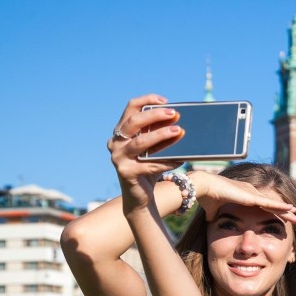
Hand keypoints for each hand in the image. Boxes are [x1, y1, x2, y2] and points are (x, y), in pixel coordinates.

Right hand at [108, 94, 184, 210]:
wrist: (140, 196)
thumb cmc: (149, 168)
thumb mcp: (155, 148)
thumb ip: (160, 134)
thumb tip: (179, 121)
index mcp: (121, 131)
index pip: (130, 108)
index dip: (146, 100)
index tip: (165, 101)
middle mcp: (115, 142)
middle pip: (134, 122)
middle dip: (155, 115)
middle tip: (174, 114)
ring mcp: (118, 158)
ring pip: (140, 142)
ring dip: (161, 135)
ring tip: (179, 131)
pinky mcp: (126, 172)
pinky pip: (149, 164)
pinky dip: (166, 161)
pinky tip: (180, 160)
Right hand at [192, 172, 295, 224]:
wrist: (203, 187)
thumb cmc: (206, 197)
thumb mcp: (213, 210)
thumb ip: (215, 215)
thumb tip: (211, 222)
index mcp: (244, 196)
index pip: (263, 206)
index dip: (273, 212)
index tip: (281, 218)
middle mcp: (251, 193)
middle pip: (272, 205)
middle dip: (284, 212)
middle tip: (295, 218)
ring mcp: (253, 194)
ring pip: (274, 204)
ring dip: (286, 211)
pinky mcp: (252, 196)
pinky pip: (270, 203)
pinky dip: (281, 207)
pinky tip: (291, 209)